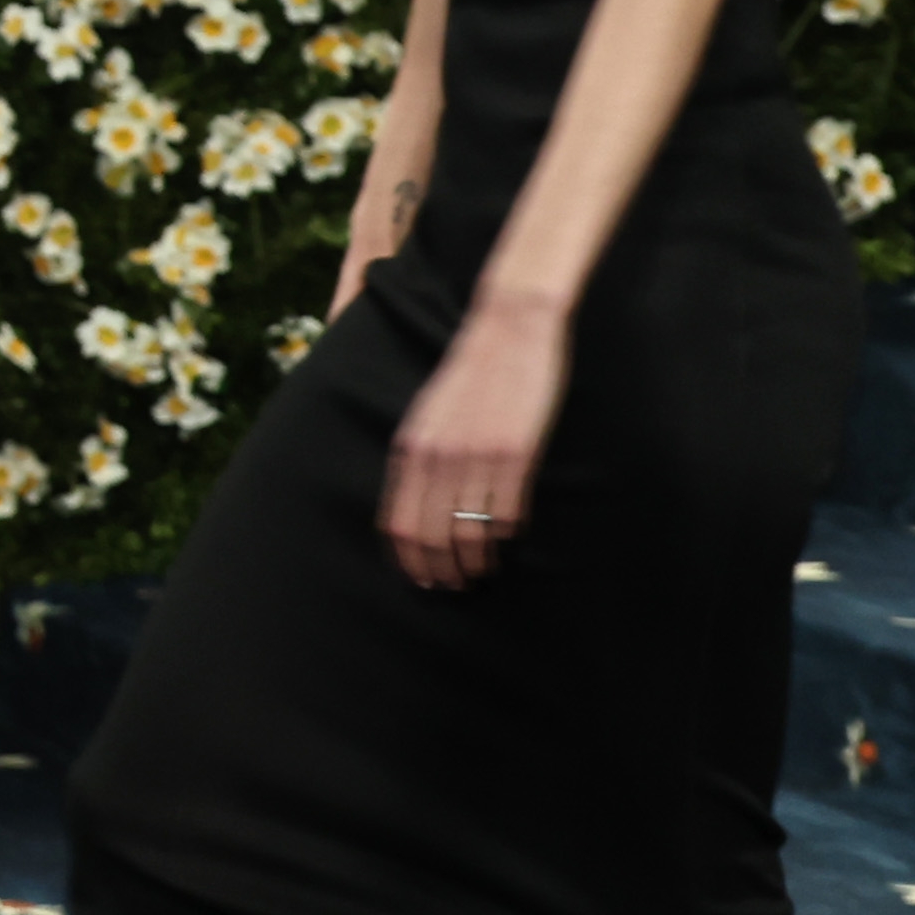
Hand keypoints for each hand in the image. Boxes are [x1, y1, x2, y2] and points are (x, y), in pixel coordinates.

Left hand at [382, 290, 565, 588]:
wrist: (508, 327)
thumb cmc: (469, 374)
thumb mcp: (428, 415)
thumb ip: (419, 457)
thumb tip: (416, 508)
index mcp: (409, 448)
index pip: (398, 524)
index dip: (409, 561)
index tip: (421, 579)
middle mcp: (437, 458)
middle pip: (429, 538)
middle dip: (441, 572)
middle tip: (454, 586)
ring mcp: (476, 458)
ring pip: (468, 536)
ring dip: (475, 564)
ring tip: (481, 573)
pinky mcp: (516, 455)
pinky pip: (507, 516)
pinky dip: (505, 537)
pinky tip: (507, 540)